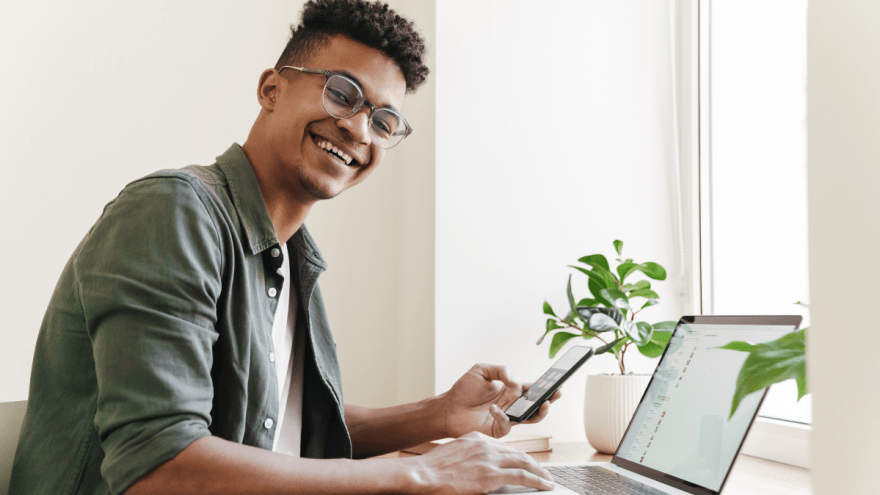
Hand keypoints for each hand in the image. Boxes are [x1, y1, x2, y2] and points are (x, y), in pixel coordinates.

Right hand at [410, 431, 554, 493]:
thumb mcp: (453, 454)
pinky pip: (522, 476)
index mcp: (476, 437)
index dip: (517, 456)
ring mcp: (490, 459)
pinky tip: (544, 485)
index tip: (524, 463)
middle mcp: (486, 444)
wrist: (423, 474)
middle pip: (518, 453)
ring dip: (539, 472)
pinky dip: (537, 480)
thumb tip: (476, 467)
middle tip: (543, 472)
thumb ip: (469, 457)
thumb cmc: (432, 468)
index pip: (504, 447)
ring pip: (525, 462)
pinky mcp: (492, 475)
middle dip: (533, 463)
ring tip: (547, 480)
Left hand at [440, 363, 561, 438]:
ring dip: (539, 412)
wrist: (448, 408)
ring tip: (544, 404)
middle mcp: (512, 405)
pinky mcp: (498, 429)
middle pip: (537, 404)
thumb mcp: (481, 370)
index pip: (533, 388)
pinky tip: (493, 408)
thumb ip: (501, 370)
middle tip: (557, 394)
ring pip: (530, 418)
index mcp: (511, 390)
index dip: (546, 386)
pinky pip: (507, 424)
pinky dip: (503, 416)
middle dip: (550, 399)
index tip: (557, 382)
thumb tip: (514, 381)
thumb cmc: (463, 389)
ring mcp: (507, 418)